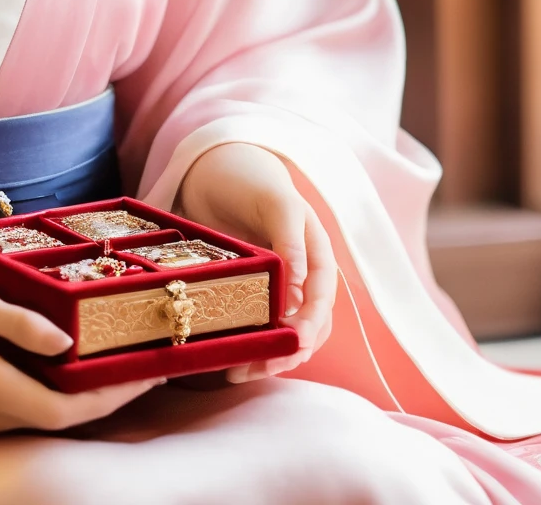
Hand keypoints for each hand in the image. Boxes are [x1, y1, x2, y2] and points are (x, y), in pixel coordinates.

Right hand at [0, 273, 163, 434]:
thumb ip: (19, 322)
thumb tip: (67, 344)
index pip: (62, 410)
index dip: (108, 398)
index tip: (145, 376)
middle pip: (58, 419)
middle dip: (106, 399)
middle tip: (147, 369)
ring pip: (42, 419)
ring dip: (82, 400)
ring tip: (118, 366)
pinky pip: (23, 412)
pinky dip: (55, 396)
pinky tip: (72, 371)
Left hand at [176, 141, 336, 382]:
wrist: (217, 168)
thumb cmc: (251, 179)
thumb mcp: (274, 203)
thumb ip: (290, 241)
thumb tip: (299, 290)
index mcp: (317, 252)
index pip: (323, 297)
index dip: (311, 323)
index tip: (295, 343)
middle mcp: (304, 274)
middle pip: (309, 324)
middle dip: (289, 350)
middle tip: (259, 366)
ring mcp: (281, 286)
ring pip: (288, 333)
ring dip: (271, 356)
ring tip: (240, 371)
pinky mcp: (256, 293)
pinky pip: (264, 327)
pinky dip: (255, 346)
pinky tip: (235, 359)